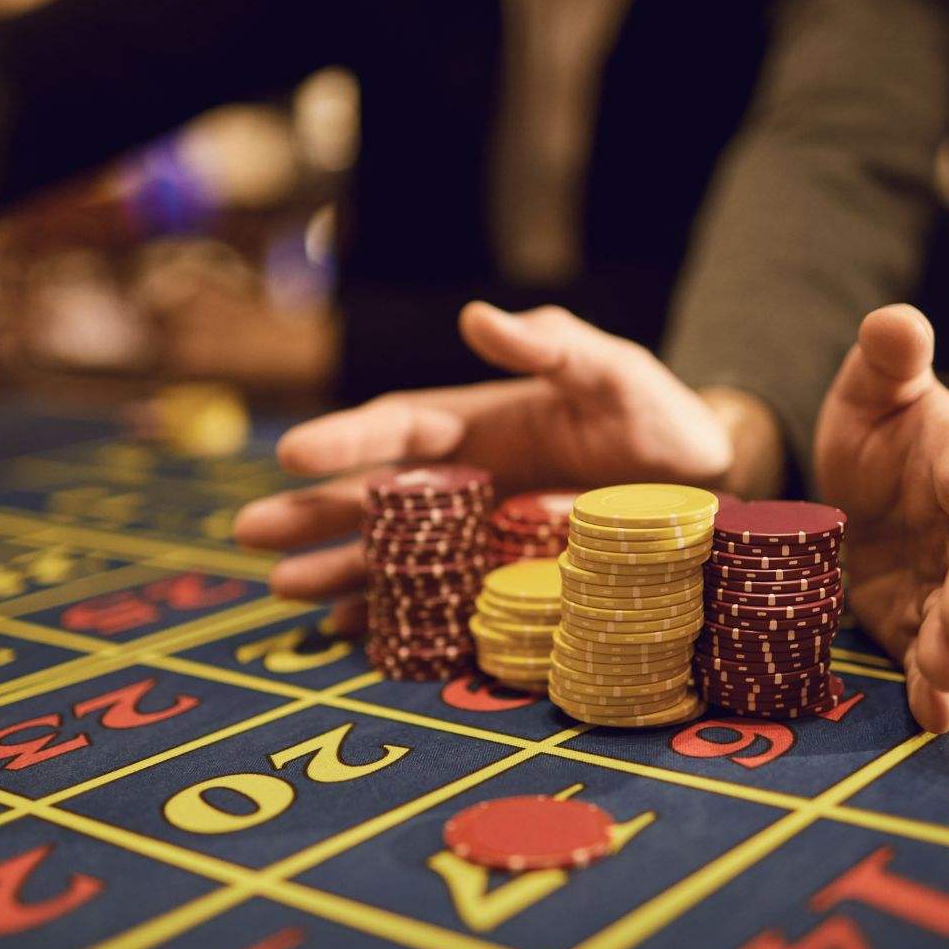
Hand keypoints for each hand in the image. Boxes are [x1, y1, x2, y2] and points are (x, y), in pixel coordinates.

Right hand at [236, 302, 736, 617]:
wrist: (699, 481)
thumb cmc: (651, 414)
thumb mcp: (611, 370)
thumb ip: (550, 345)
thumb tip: (476, 317)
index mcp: (476, 421)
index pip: (397, 427)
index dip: (345, 440)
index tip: (290, 452)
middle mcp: (464, 480)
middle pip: (374, 496)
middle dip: (312, 512)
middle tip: (249, 534)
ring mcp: (477, 534)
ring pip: (393, 553)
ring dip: (337, 570)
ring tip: (282, 590)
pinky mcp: (501, 578)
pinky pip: (438, 600)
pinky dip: (396, 616)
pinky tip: (352, 632)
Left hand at [815, 304, 948, 733]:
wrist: (854, 484)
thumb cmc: (876, 429)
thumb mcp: (872, 388)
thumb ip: (888, 359)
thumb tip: (894, 320)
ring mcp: (948, 583)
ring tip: (941, 677)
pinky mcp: (915, 621)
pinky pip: (929, 656)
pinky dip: (930, 685)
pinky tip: (928, 712)